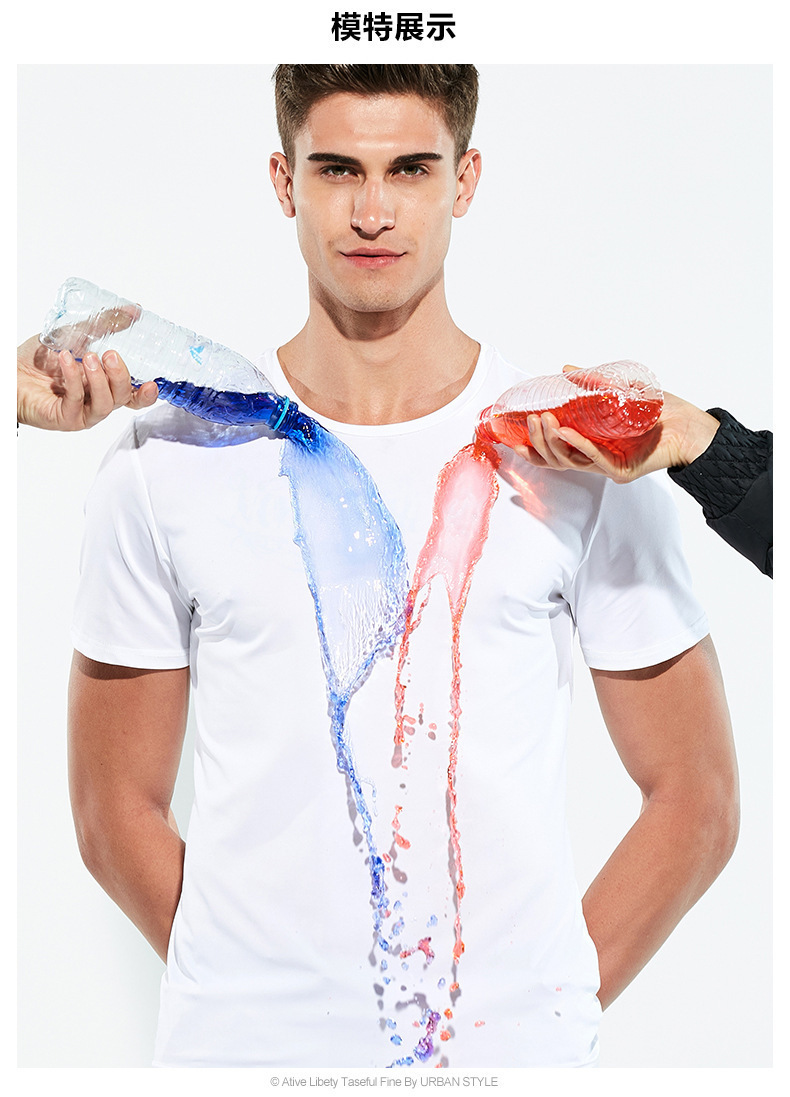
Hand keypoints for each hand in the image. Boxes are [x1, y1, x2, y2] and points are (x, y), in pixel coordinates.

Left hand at [17, 335, 157, 430]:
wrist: (10, 370)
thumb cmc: (41, 358)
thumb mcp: (78, 333)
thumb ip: (107, 324)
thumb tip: (135, 310)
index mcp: (105, 385)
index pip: (133, 396)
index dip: (147, 394)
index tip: (153, 383)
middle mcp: (97, 401)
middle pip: (123, 398)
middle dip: (121, 375)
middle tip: (110, 355)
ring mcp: (82, 412)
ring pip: (106, 404)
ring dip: (100, 379)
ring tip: (87, 357)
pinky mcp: (65, 418)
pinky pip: (78, 401)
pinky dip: (74, 379)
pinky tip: (65, 361)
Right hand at [512, 367, 719, 483]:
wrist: (689, 425)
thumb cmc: (659, 412)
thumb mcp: (619, 391)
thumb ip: (592, 383)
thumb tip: (566, 369)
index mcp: (589, 446)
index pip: (552, 452)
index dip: (530, 447)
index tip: (511, 436)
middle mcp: (595, 459)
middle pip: (555, 459)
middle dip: (539, 441)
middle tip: (534, 419)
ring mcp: (607, 467)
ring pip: (570, 461)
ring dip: (554, 442)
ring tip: (545, 422)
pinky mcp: (622, 471)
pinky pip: (594, 460)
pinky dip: (578, 445)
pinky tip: (567, 432)